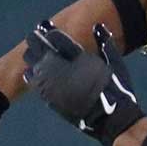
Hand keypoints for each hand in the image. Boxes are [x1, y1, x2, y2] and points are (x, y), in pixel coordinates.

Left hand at [23, 21, 144, 145]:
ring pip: (36, 67)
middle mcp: (65, 72)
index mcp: (80, 60)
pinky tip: (29, 71)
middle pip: (43, 51)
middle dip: (37, 41)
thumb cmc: (118, 90)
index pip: (58, 40)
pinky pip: (37, 86)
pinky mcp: (53, 101)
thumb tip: (97, 26)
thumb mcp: (116, 65)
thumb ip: (106, 44)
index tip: (44, 25)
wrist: (111, 121)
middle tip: (33, 35)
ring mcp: (57, 87)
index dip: (49, 31)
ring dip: (32, 57)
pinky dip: (32, 77)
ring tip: (29, 51)